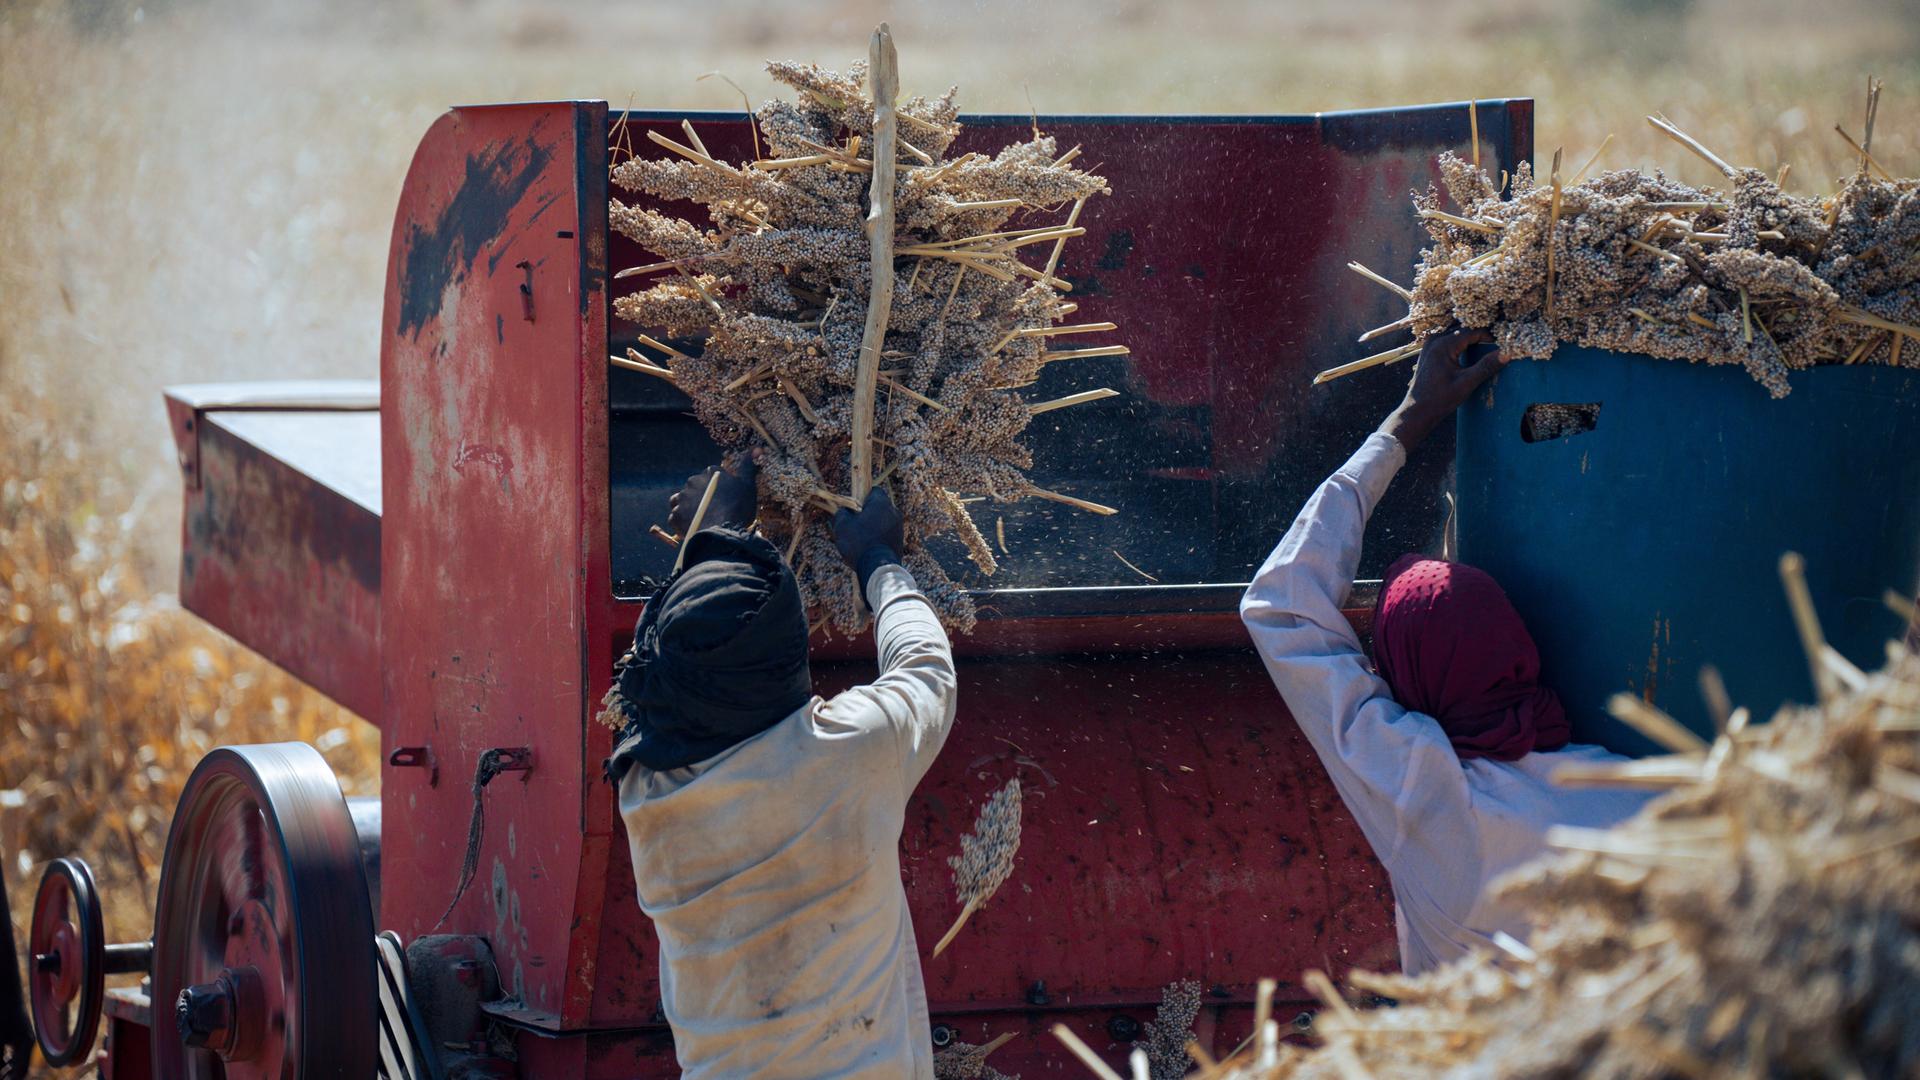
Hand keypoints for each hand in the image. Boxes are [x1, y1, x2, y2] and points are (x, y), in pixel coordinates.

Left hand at [667, 460, 757, 536]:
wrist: (722, 531)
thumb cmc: (738, 507)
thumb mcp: (748, 485)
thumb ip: (748, 466)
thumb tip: (757, 448)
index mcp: (710, 472)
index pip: (712, 476)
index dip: (719, 488)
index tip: (725, 498)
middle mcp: (693, 481)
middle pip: (696, 487)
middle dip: (702, 496)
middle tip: (714, 510)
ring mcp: (682, 498)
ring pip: (683, 501)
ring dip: (689, 507)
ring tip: (701, 518)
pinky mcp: (676, 515)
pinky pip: (677, 517)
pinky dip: (683, 522)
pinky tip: (693, 527)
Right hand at [832, 488, 905, 569]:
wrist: (878, 568)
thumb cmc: (858, 543)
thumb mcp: (842, 526)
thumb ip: (841, 514)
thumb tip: (843, 511)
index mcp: (882, 504)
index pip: (874, 491)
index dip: (862, 497)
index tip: (854, 508)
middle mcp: (894, 512)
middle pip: (879, 507)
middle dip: (867, 514)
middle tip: (854, 525)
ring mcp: (899, 527)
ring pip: (883, 521)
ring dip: (873, 526)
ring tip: (860, 540)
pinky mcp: (900, 541)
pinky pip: (887, 534)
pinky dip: (879, 537)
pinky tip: (868, 548)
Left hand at [1378, 327, 1506, 451]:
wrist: (1417, 410)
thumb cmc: (1440, 399)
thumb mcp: (1466, 383)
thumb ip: (1486, 366)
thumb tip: (1507, 353)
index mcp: (1443, 344)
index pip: (1473, 331)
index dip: (1489, 336)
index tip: (1501, 344)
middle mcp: (1435, 339)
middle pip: (1464, 329)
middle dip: (1480, 334)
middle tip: (1496, 344)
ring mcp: (1430, 344)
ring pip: (1456, 332)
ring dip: (1470, 337)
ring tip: (1486, 345)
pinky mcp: (1429, 351)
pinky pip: (1448, 339)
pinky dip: (1460, 342)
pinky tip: (1470, 350)